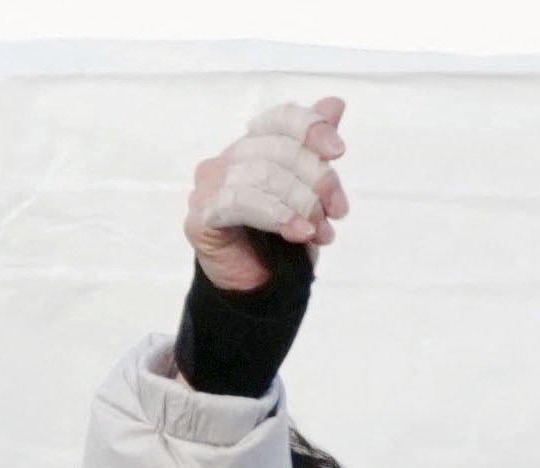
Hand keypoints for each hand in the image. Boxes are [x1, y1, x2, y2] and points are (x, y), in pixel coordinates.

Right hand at [185, 97, 350, 291]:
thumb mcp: (310, 197)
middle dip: (315, 180)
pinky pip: (241, 204)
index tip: (339, 151)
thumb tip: (335, 103)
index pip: (279, 120)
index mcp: (252, 148)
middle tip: (338, 211)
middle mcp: (226, 160)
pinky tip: (300, 233)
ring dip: (301, 204)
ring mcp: (208, 186)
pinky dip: (277, 217)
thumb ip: (316, 153)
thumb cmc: (283, 243)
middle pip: (276, 151)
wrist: (259, 292)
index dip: (310, 129)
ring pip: (262, 176)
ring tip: (322, 232)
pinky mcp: (201, 216)